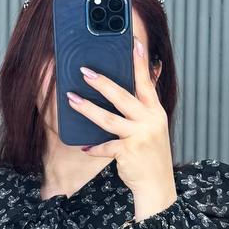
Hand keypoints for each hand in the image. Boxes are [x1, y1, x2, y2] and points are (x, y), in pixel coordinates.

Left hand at [67, 36, 177, 220]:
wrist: (158, 186)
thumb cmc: (151, 156)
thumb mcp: (153, 128)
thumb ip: (143, 109)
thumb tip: (130, 88)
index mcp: (155, 111)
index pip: (147, 82)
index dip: (140, 62)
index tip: (133, 42)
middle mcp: (149, 120)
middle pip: (122, 96)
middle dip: (102, 82)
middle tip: (85, 71)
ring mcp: (139, 136)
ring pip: (108, 119)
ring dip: (87, 108)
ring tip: (71, 98)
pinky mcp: (128, 152)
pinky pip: (105, 147)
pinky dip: (94, 148)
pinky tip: (84, 147)